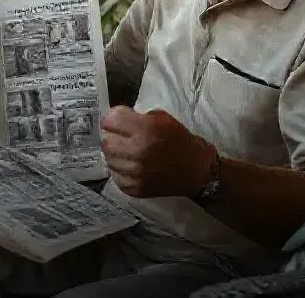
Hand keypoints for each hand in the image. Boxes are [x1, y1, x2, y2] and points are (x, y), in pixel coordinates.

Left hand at [100, 106, 215, 197]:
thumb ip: (139, 117)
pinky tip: (131, 165)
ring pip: (108, 159)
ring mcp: (135, 173)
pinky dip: (120, 169)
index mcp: (146, 130)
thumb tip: (118, 119)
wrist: (198, 172)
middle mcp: (137, 151)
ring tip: (127, 151)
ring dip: (115, 153)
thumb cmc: (181, 141)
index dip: (113, 118)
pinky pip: (115, 176)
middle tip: (121, 136)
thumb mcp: (163, 119)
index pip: (111, 120)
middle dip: (112, 135)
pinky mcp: (135, 189)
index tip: (118, 119)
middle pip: (106, 141)